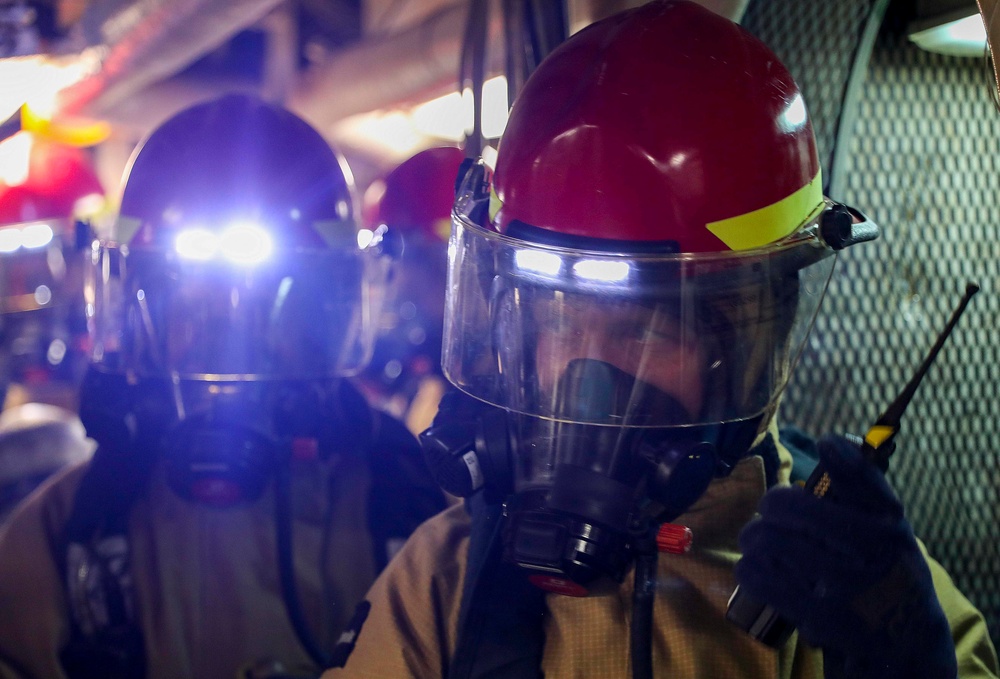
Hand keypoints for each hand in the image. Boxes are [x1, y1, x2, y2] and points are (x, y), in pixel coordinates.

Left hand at [734, 434, 955, 677]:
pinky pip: (759, 577)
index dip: (839, 453)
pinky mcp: (816, 617)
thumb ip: (862, 485)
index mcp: (889, 528)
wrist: (903, 639)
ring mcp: (844, 588)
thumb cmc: (884, 568)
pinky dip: (750, 569)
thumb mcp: (888, 527)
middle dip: (772, 505)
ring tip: (762, 543)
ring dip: (754, 538)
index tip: (825, 443)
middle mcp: (872, 555)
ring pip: (766, 541)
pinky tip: (759, 569)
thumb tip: (832, 440)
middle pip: (789, 507)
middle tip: (771, 514)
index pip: (862, 477)